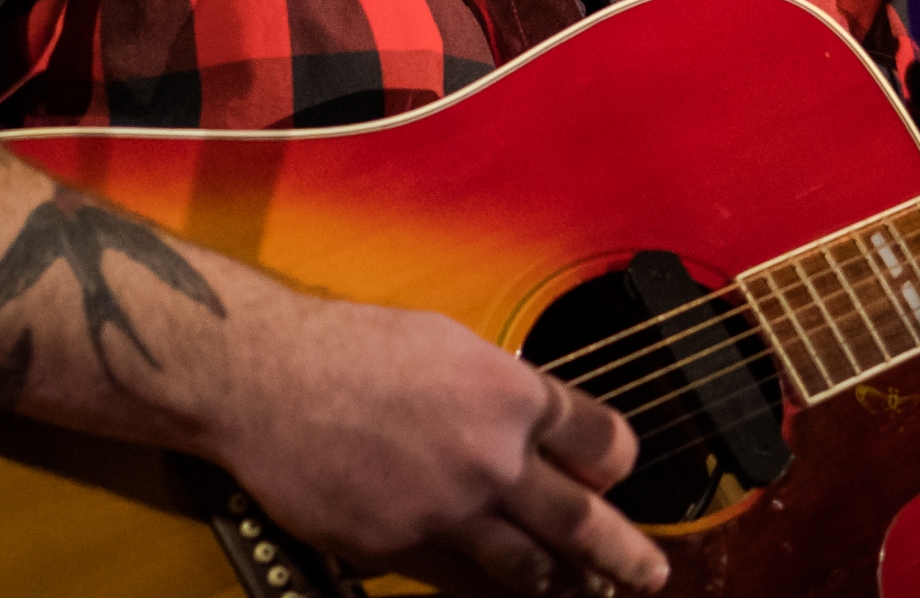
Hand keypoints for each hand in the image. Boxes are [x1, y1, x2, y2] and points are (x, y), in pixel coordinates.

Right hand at [210, 293, 668, 596]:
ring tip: (586, 592)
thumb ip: (503, 389)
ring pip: (528, 567)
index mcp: (512, 394)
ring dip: (563, 583)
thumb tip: (538, 421)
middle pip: (582, 521)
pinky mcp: (401, 548)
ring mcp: (448, 510)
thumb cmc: (353, 348)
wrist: (268, 380)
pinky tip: (504, 592)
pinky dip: (489, 589)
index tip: (617, 472)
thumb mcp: (451, 345)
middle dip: (623, 552)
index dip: (617, 461)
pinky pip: (461, 580)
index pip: (603, 442)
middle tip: (650, 572)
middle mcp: (491, 457)